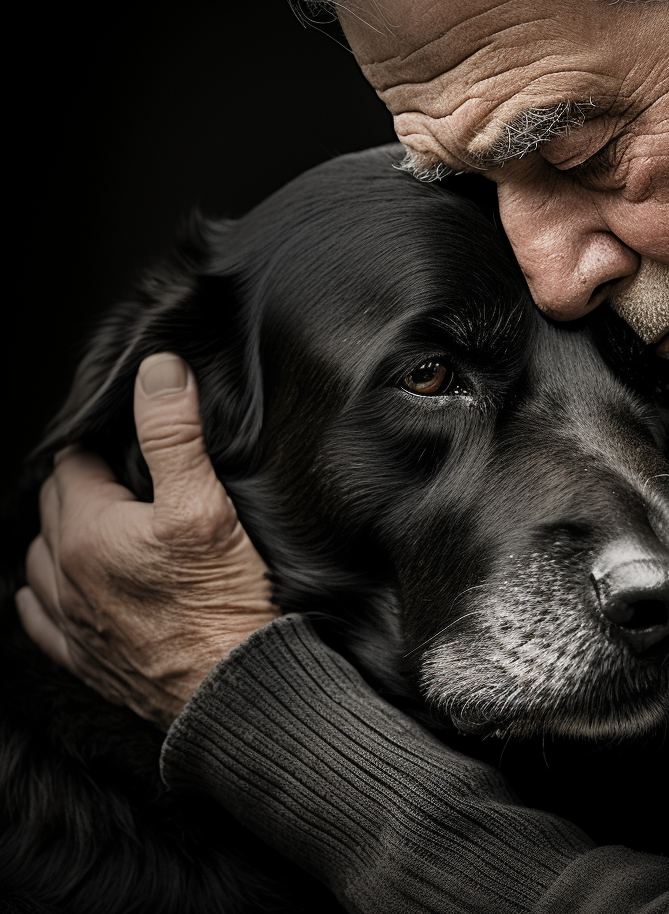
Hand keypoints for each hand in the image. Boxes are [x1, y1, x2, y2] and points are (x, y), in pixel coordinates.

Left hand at [16, 353, 279, 730]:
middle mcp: (66, 576)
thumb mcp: (207, 505)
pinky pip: (41, 620)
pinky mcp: (85, 659)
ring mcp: (71, 621)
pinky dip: (47, 595)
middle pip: (53, 508)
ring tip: (95, 523)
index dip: (102, 447)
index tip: (128, 443)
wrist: (235, 691)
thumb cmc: (225, 603)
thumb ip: (174, 434)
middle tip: (123, 475)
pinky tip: (60, 590)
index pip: (73, 465)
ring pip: (40, 561)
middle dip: (81, 485)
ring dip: (61, 536)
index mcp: (89, 532)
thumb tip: (158, 371)